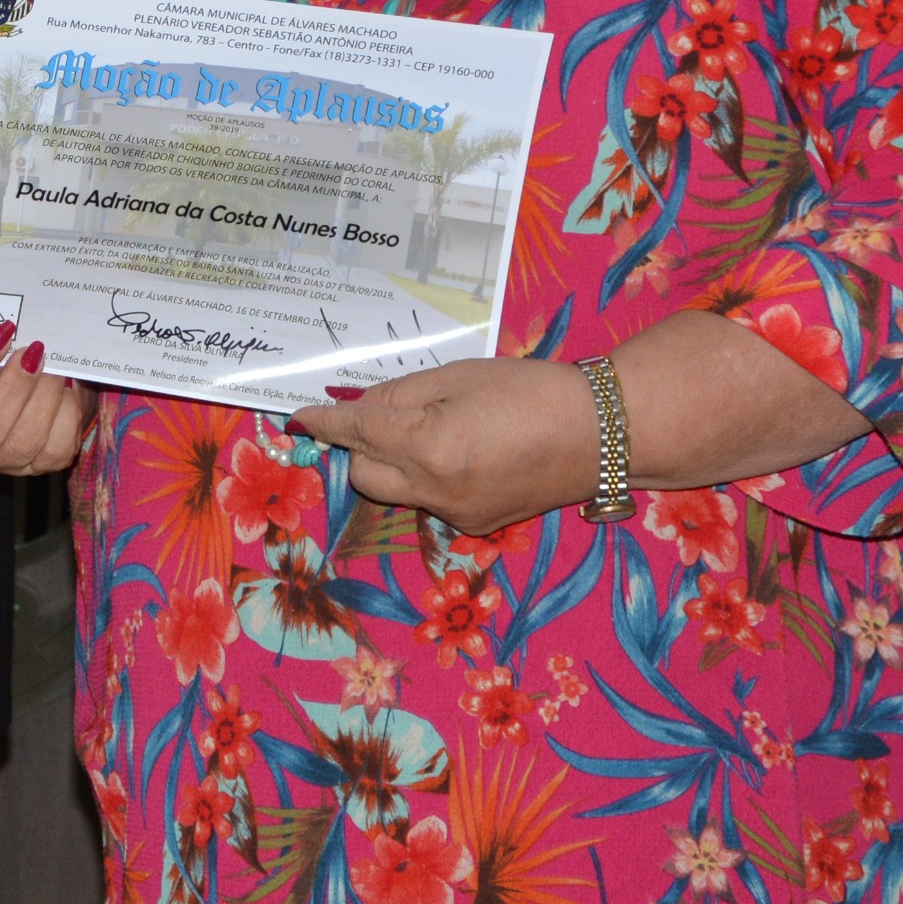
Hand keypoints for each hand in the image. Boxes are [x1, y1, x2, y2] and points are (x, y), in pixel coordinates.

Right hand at [0, 323, 87, 475]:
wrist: (4, 389)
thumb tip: (8, 329)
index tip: (2, 331)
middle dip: (15, 387)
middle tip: (34, 351)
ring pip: (24, 443)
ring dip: (45, 399)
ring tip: (55, 367)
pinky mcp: (35, 466)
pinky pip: (56, 449)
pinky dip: (66, 414)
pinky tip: (66, 388)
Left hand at [289, 357, 593, 536]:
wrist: (601, 434)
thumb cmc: (531, 391)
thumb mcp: (459, 376)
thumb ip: (401, 395)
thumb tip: (361, 409)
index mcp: (428, 448)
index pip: (357, 433)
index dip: (324, 422)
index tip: (300, 417)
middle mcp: (435, 492)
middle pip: (365, 473)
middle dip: (363, 444)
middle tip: (390, 412)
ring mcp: (456, 516)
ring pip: (397, 490)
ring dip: (397, 461)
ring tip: (440, 428)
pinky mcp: (476, 527)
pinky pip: (431, 501)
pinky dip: (430, 477)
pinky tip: (469, 452)